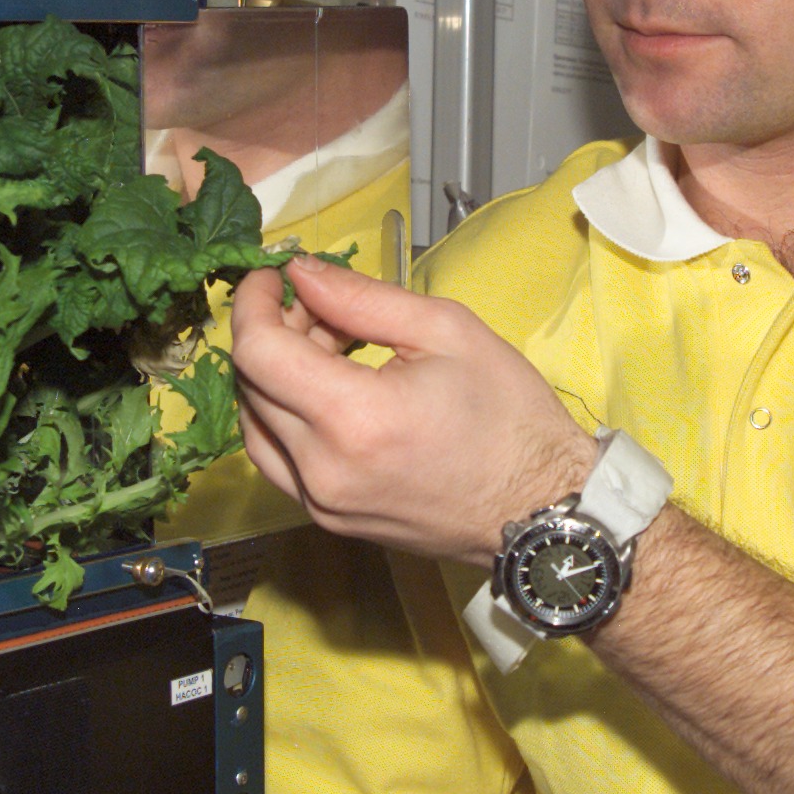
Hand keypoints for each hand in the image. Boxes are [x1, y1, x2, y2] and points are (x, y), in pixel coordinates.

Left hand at [228, 255, 594, 567]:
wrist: (541, 507)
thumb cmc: (509, 416)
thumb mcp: (447, 331)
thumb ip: (362, 299)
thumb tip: (300, 273)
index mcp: (355, 419)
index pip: (259, 353)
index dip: (252, 304)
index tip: (270, 277)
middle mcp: (324, 470)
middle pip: (252, 386)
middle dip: (272, 333)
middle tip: (319, 307)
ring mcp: (322, 504)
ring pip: (256, 426)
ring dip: (275, 378)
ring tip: (327, 350)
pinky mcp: (330, 520)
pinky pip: (279, 461)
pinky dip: (287, 417)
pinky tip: (328, 394)